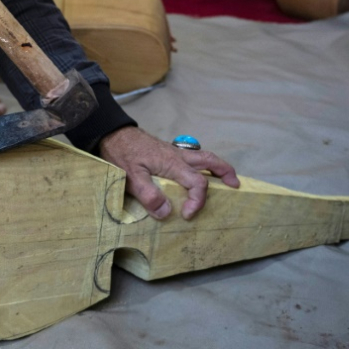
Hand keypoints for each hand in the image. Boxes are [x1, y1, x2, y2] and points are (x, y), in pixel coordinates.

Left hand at [99, 126, 239, 219]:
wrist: (113, 133)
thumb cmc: (121, 153)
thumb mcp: (131, 177)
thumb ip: (148, 195)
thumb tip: (167, 213)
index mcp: (172, 164)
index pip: (197, 183)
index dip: (198, 201)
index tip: (188, 214)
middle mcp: (178, 156)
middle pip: (210, 161)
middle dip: (225, 173)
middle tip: (235, 186)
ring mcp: (174, 152)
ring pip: (203, 156)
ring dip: (217, 166)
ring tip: (226, 178)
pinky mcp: (167, 151)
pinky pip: (192, 156)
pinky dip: (203, 163)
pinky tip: (199, 172)